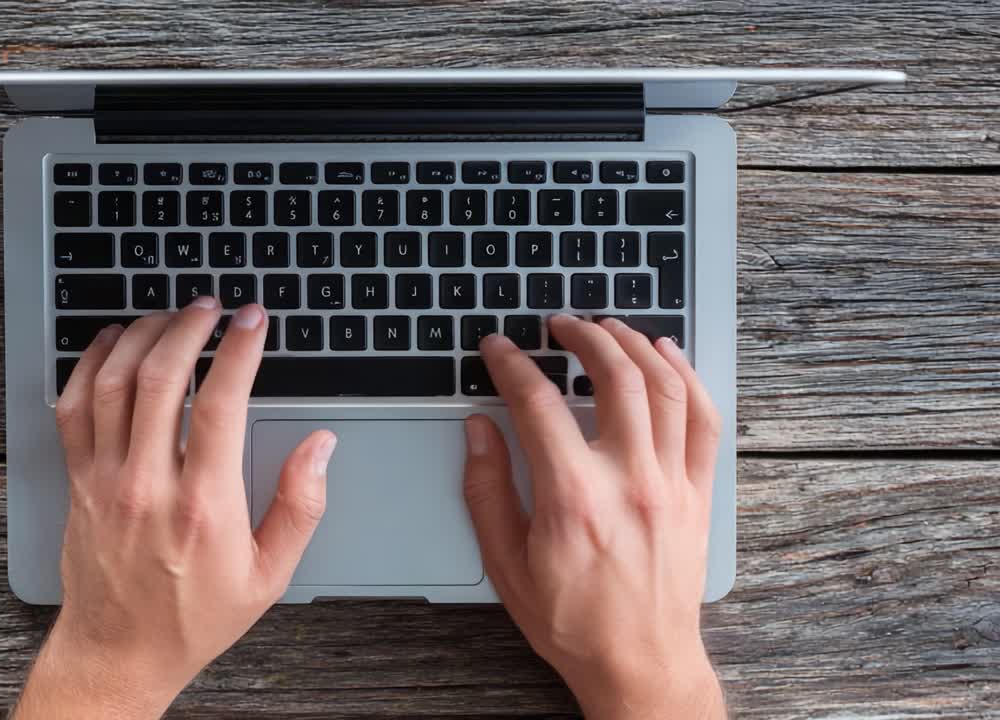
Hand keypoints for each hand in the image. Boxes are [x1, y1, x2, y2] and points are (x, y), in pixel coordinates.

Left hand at [15, 299, 335, 719]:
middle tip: (211, 306)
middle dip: (189, 327)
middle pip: (160, 379)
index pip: (219, 403)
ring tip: (170, 316)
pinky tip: (114, 343)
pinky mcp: (77, 480)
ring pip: (113, 383)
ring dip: (142, 336)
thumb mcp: (270, 574)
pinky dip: (91, 363)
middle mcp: (147, 485)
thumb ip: (300, 506)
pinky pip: (72, 405)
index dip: (239, 350)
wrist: (119, 651)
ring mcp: (104, 479)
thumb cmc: (195, 616)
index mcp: (203, 506)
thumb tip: (319, 447)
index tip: (253, 321)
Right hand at [462, 315, 724, 719]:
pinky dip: (687, 377)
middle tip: (559, 323)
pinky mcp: (699, 495)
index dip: (511, 365)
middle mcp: (628, 481)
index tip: (498, 348)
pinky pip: (703, 420)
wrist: (639, 664)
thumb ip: (486, 490)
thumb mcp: (506, 564)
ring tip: (608, 327)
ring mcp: (671, 484)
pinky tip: (668, 355)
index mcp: (573, 498)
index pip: (536, 404)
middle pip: (612, 377)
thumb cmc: (572, 621)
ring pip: (663, 387)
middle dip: (582, 336)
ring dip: (633, 344)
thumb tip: (479, 430)